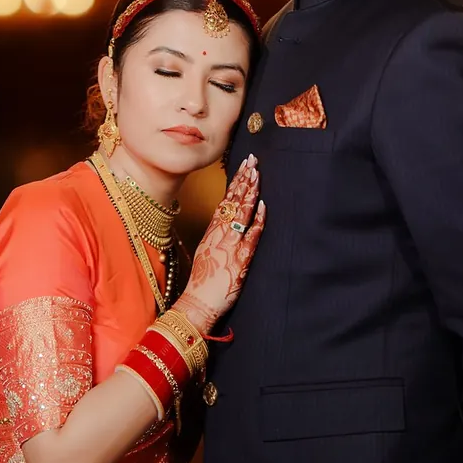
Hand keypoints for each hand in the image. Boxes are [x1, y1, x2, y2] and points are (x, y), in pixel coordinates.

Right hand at [175, 155, 265, 331]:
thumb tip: (224, 222)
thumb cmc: (203, 282)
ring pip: (241, 213)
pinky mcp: (240, 259)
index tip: (244, 166)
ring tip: (257, 173)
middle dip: (244, 179)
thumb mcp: (206, 252)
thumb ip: (216, 236)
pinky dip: (258, 220)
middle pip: (233, 201)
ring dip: (250, 192)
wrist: (198, 303)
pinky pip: (251, 236)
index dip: (236, 182)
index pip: (226, 200)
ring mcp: (230, 244)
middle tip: (253, 160)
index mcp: (212, 232)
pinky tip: (263, 206)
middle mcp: (220, 234)